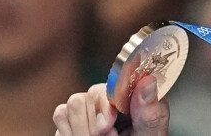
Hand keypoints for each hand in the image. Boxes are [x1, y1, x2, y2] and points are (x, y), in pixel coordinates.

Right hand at [53, 75, 168, 135]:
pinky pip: (60, 113)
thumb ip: (150, 112)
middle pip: (90, 93)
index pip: (113, 84)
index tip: (110, 124)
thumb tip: (148, 81)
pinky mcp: (67, 116)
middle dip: (95, 124)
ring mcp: (85, 106)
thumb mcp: (149, 135)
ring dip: (83, 130)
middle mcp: (105, 99)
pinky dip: (69, 131)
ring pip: (73, 102)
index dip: (107, 104)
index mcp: (127, 98)